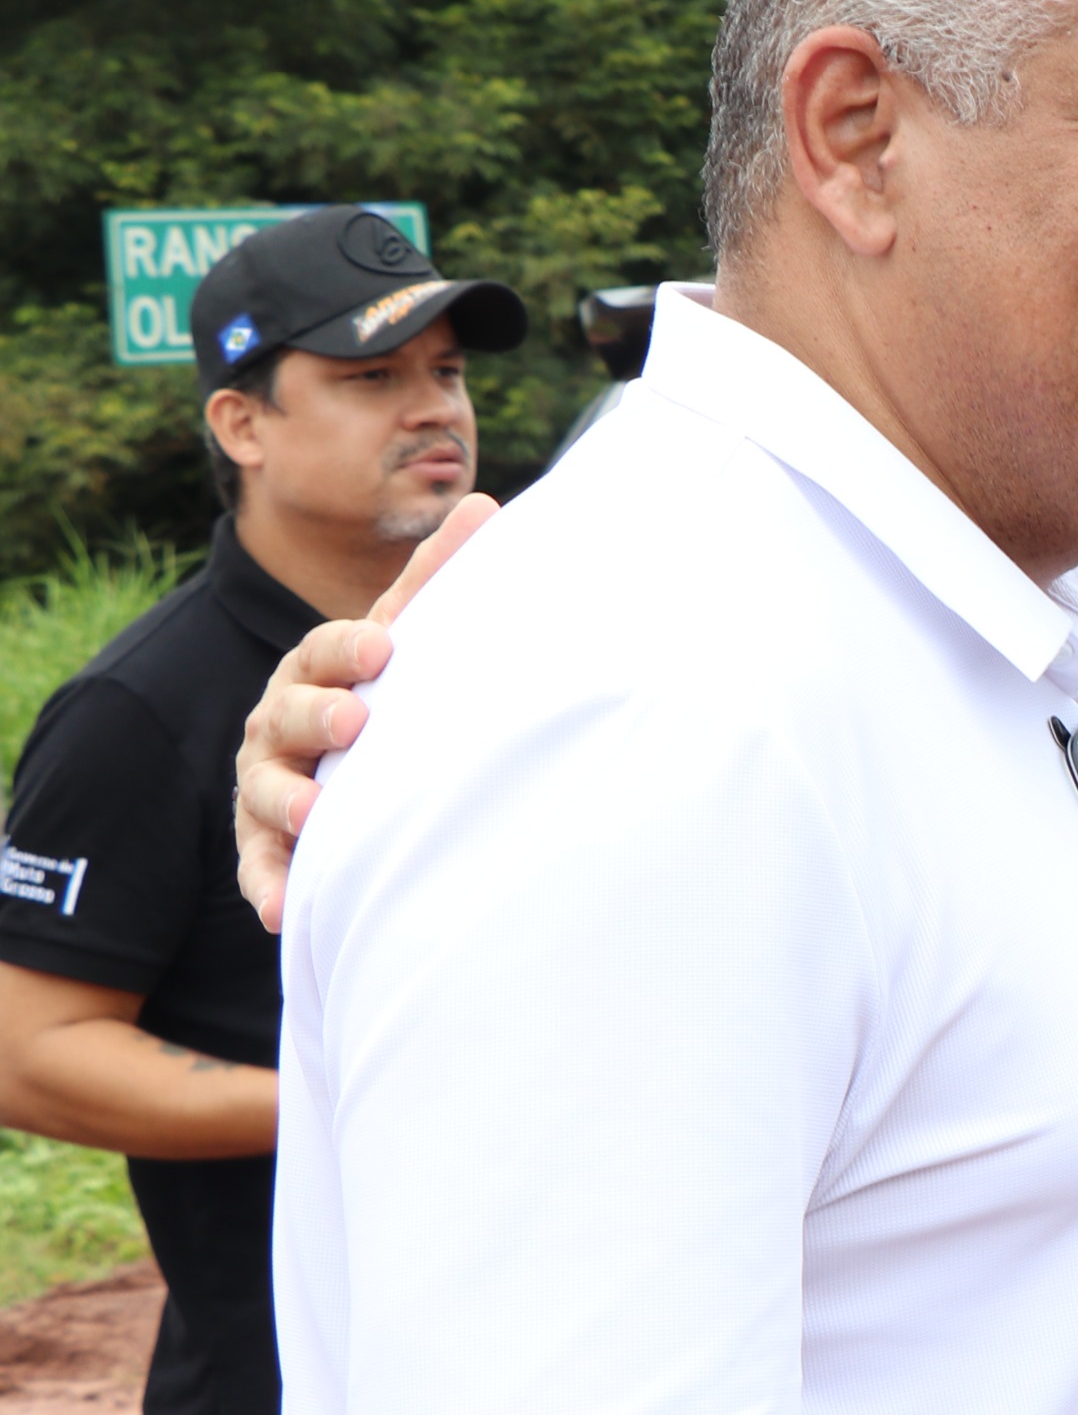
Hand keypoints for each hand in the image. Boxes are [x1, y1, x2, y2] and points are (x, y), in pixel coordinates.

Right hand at [235, 493, 494, 931]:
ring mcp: (269, 781)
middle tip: (353, 721)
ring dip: (289, 800)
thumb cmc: (381, 688)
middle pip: (289, 713)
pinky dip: (268, 885)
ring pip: (266, 788)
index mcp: (321, 667)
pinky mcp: (265, 843)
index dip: (351, 649)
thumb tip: (484, 505)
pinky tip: (284, 910)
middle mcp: (283, 720)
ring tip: (315, 816)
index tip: (384, 651)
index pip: (329, 649)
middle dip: (317, 715)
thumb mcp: (405, 636)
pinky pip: (257, 866)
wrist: (335, 757)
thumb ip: (434, 579)